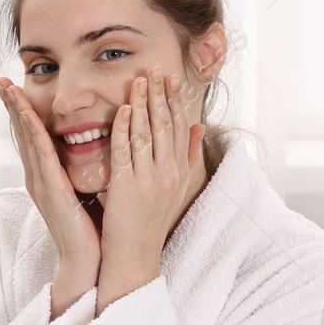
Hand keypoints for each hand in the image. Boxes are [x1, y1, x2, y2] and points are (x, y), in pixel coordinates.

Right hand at [0, 77, 100, 316]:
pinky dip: (32, 131)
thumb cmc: (91, 231)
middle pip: (22, 133)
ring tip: (7, 88)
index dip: (21, 111)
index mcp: (45, 178)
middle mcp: (37, 178)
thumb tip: (90, 153)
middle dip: (11, 105)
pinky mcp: (51, 190)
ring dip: (16, 111)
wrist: (87, 263)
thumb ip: (80, 173)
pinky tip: (27, 113)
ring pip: (27, 138)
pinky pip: (41, 154)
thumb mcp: (84, 193)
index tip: (14, 88)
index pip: (32, 137)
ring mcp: (41, 183)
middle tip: (0, 79)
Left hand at [97, 65, 204, 309]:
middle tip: (157, 68)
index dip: (175, 100)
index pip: (179, 128)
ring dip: (145, 104)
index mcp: (178, 171)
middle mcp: (168, 172)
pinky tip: (125, 109)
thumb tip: (198, 126)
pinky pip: (127, 152)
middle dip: (161, 94)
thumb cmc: (150, 221)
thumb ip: (186, 156)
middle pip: (166, 125)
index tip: (172, 77)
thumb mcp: (175, 187)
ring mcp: (149, 180)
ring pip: (148, 133)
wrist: (135, 257)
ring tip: (141, 79)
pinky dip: (126, 129)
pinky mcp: (128, 188)